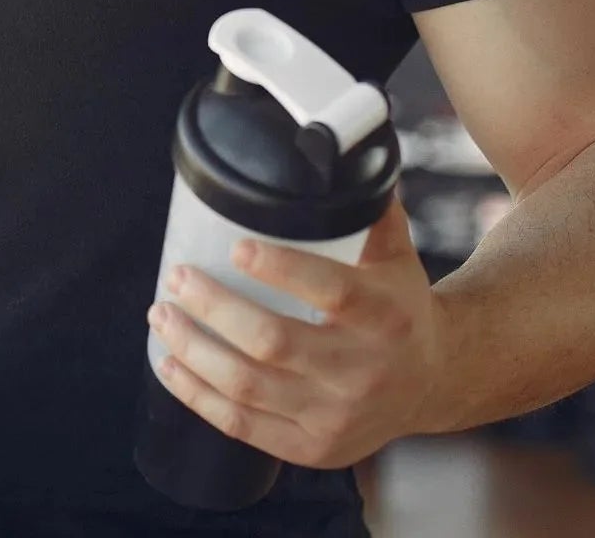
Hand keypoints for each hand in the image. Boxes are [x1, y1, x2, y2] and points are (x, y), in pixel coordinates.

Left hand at [146, 199, 441, 469]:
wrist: (434, 381)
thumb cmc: (399, 306)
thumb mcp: (397, 254)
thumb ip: (365, 205)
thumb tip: (332, 147)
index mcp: (385, 315)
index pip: (329, 291)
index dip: (279, 269)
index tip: (235, 247)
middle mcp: (362, 371)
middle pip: (273, 342)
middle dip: (213, 307)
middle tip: (177, 277)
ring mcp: (336, 416)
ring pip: (248, 386)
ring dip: (192, 350)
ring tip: (160, 315)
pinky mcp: (312, 447)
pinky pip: (242, 424)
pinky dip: (198, 395)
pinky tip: (170, 364)